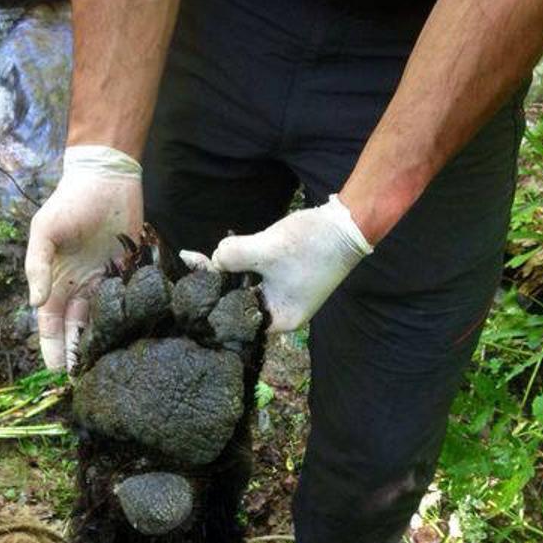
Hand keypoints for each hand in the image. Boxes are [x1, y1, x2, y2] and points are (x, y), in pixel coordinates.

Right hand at [24, 145, 142, 369]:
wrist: (106, 179)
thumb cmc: (69, 203)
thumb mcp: (44, 232)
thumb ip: (38, 266)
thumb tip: (35, 303)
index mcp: (55, 283)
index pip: (51, 324)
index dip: (52, 348)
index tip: (57, 373)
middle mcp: (79, 288)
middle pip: (77, 330)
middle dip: (79, 355)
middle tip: (86, 381)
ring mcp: (105, 283)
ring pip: (103, 323)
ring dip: (103, 344)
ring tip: (108, 369)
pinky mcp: (129, 276)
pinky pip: (127, 305)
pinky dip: (127, 322)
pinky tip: (132, 342)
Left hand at [210, 194, 372, 332]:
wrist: (349, 223)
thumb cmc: (312, 243)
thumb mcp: (267, 250)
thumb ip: (232, 257)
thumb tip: (212, 260)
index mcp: (279, 320)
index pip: (235, 316)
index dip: (214, 298)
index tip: (194, 282)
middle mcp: (281, 314)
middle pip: (239, 301)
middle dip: (220, 282)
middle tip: (195, 262)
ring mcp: (284, 296)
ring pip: (245, 285)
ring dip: (232, 269)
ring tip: (211, 256)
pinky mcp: (286, 279)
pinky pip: (256, 275)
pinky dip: (246, 263)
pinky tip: (235, 250)